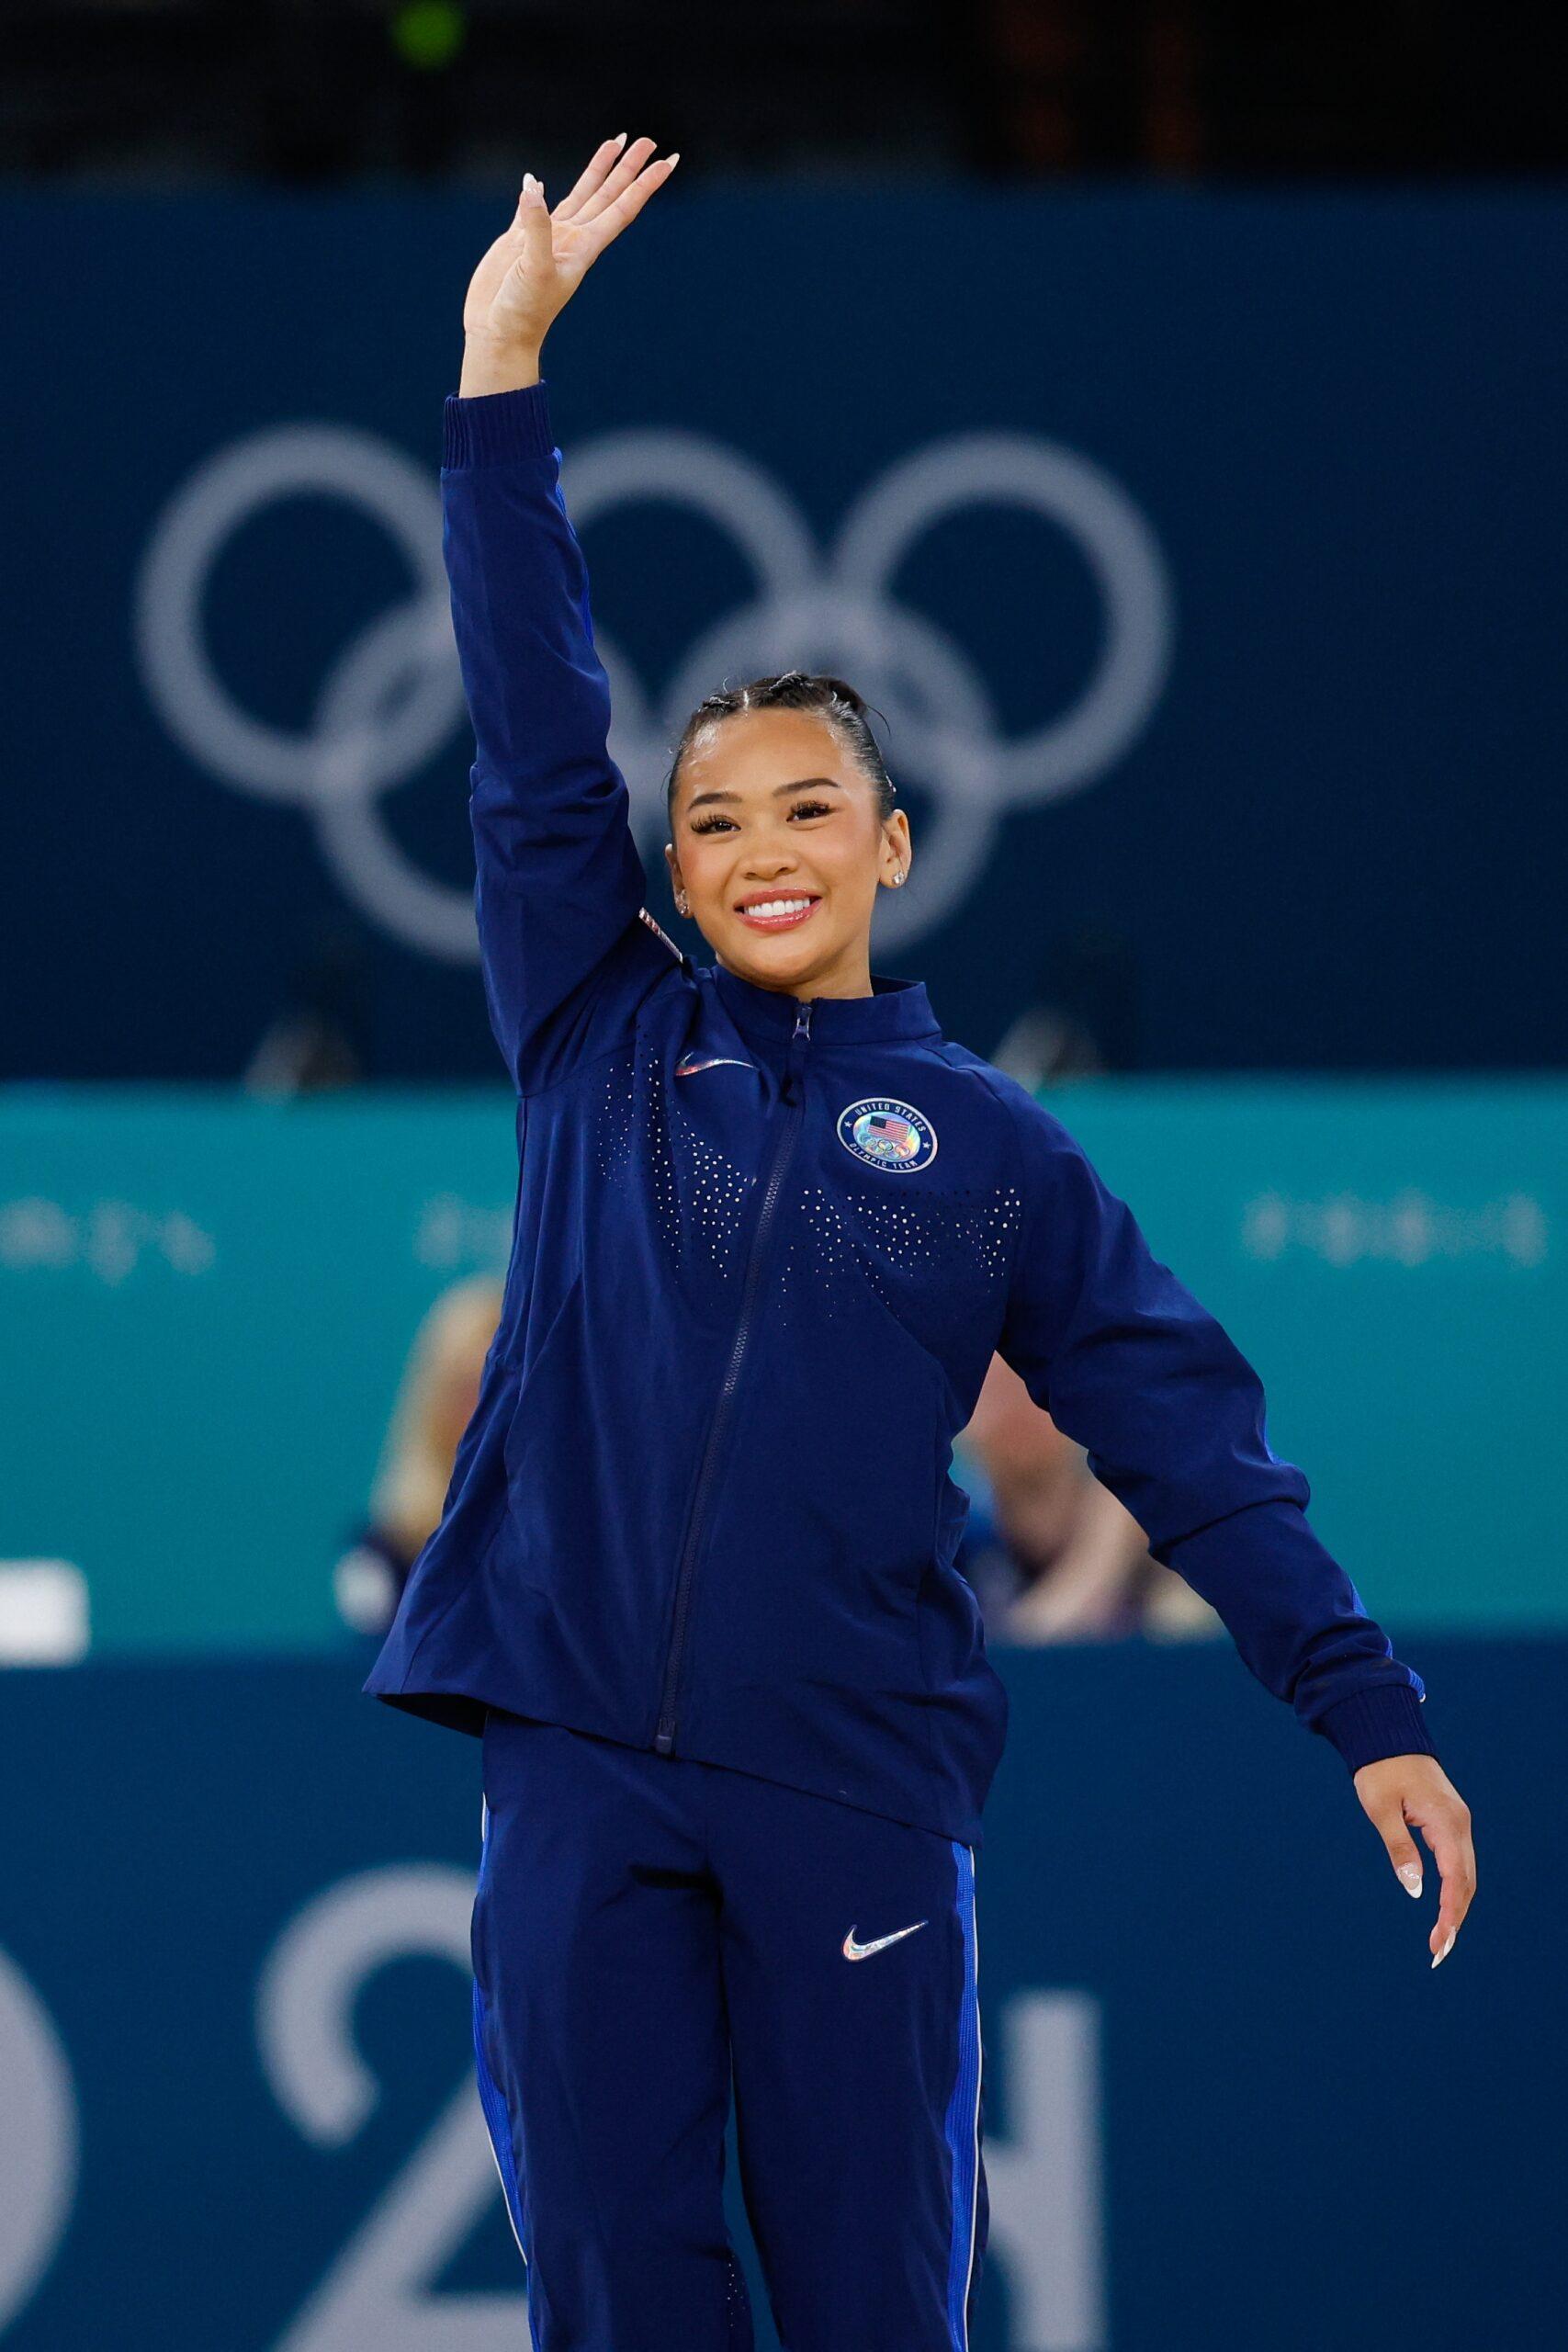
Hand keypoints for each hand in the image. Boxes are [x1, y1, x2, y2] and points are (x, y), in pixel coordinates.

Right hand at [459, 134, 678, 393]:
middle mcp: (572, 239)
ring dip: (598, 170)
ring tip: (615, 143)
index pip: (623, 207)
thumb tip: (532, 187)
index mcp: (584, 246)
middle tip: (648, 140)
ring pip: (581, 194)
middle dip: (628, 168)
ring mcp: (547, 238)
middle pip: (608, 194)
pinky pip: (533, 208)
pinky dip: (535, 192)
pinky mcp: (519, 240)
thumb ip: (536, 227)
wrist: (499, 333)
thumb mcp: (534, 269)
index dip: (645, 184)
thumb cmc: (523, 311)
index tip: (668, 161)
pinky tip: (534, 181)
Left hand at [1353, 1752, 1475, 1968]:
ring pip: (1466, 1875)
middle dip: (1455, 1919)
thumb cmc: (1381, 1772)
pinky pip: (1459, 1863)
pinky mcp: (1451, 1823)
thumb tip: (1414, 1889)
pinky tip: (1443, 1909)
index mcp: (1445, 1821)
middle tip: (1437, 1952)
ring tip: (1440, 1939)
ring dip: (1456, 1907)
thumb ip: (1399, 1848)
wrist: (1389, 1739)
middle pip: (1466, 1882)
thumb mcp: (1381, 1809)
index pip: (1455, 1878)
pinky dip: (1454, 1889)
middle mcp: (1459, 1825)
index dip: (1450, 1913)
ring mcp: (1458, 1823)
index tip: (1439, 1942)